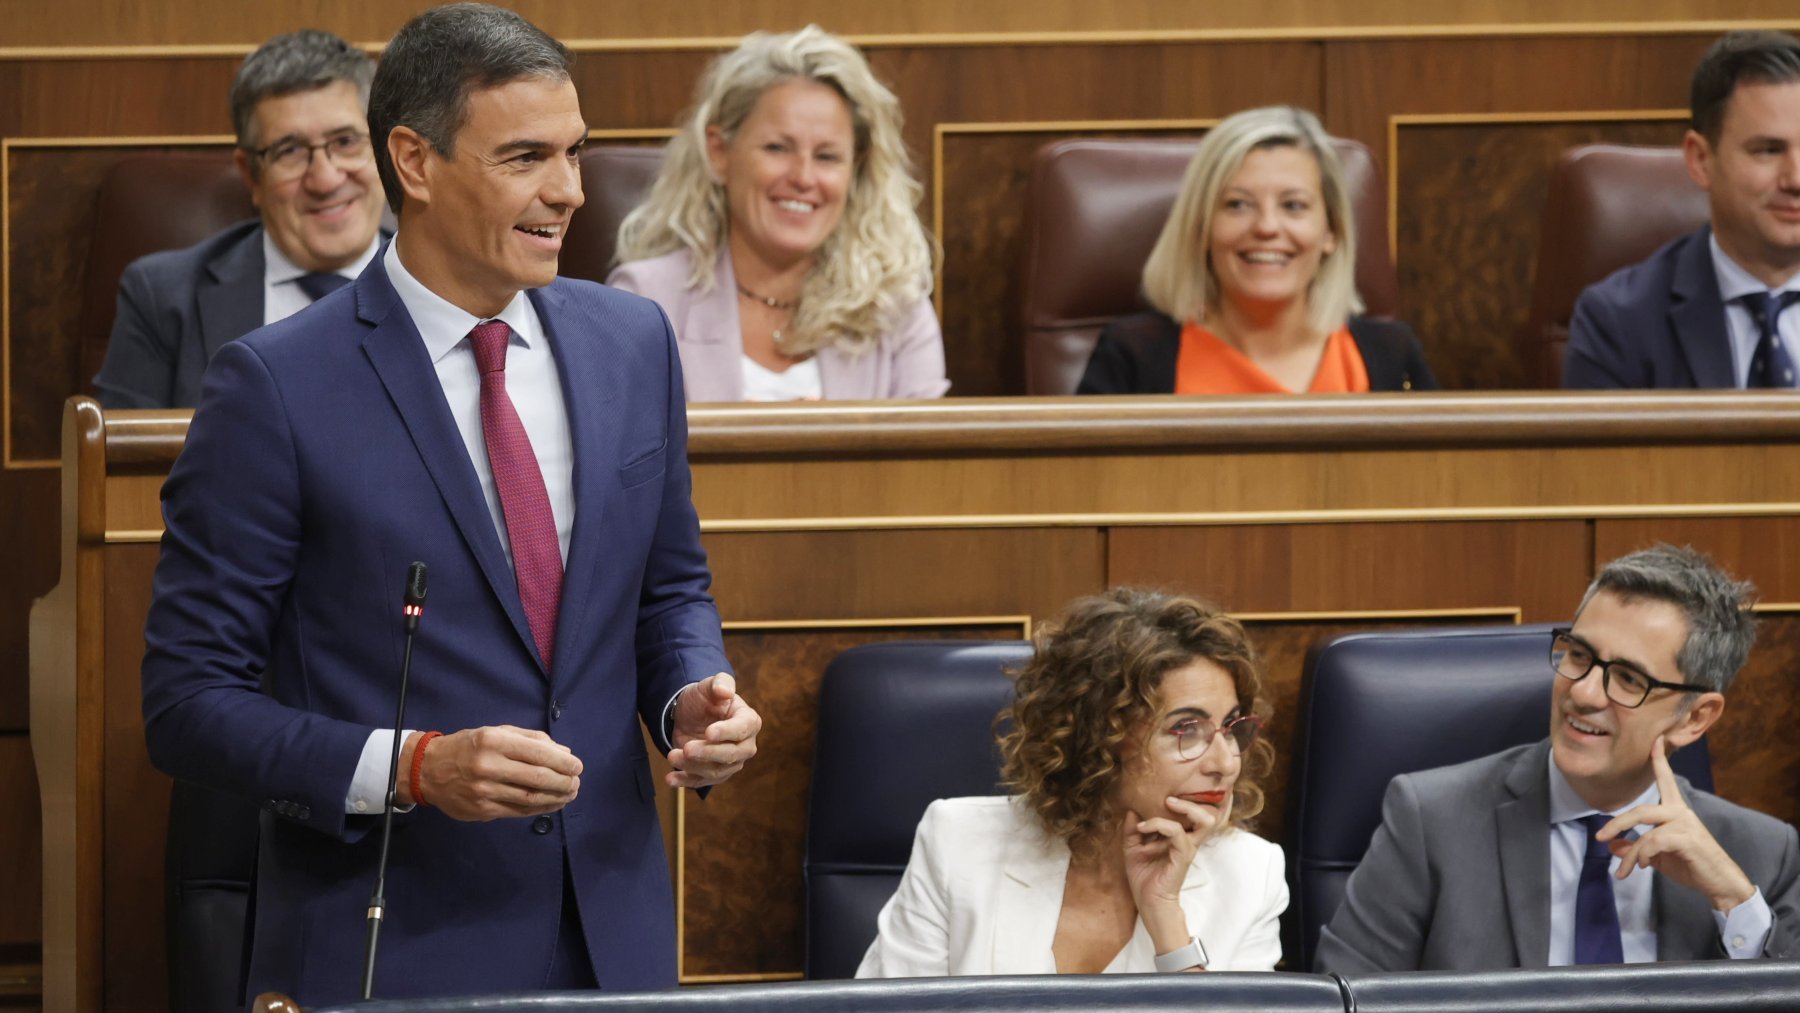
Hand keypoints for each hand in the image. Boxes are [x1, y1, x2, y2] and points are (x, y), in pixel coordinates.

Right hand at [401, 725, 581, 821]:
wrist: (428, 769)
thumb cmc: (469, 746)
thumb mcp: (496, 732)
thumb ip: (531, 739)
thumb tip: (564, 752)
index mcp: (494, 741)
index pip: (538, 753)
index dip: (563, 763)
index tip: (578, 767)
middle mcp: (488, 766)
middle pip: (537, 778)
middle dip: (564, 782)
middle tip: (576, 783)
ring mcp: (484, 791)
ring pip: (530, 798)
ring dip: (556, 798)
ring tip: (569, 794)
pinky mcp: (482, 810)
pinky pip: (518, 811)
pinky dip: (539, 808)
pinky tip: (551, 804)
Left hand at [667, 673, 761, 788]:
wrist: (690, 715)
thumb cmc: (705, 699)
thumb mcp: (709, 685)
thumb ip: (720, 683)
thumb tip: (726, 692)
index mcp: (749, 721)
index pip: (742, 729)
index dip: (727, 732)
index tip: (708, 732)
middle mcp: (745, 745)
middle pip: (731, 755)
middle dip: (708, 753)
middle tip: (687, 748)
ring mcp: (731, 763)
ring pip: (716, 771)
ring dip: (693, 766)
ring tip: (672, 755)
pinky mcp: (714, 774)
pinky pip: (701, 782)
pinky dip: (685, 781)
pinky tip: (671, 778)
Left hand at [1121, 798, 1216, 955]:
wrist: (1148, 902)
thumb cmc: (1144, 878)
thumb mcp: (1132, 849)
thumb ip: (1132, 830)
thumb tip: (1131, 810)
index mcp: (1179, 838)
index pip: (1190, 814)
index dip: (1180, 802)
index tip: (1154, 798)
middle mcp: (1187, 841)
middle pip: (1208, 816)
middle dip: (1192, 802)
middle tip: (1169, 798)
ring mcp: (1187, 849)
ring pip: (1204, 821)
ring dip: (1186, 808)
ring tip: (1167, 803)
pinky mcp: (1182, 857)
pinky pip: (1177, 833)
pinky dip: (1159, 824)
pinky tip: (1142, 827)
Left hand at [1598, 734, 1755, 911]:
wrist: (1720, 884)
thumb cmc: (1691, 866)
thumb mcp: (1658, 857)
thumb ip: (1636, 849)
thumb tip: (1613, 846)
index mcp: (1676, 811)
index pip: (1666, 781)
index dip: (1659, 761)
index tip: (1656, 739)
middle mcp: (1681, 813)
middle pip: (1640, 811)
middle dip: (1617, 824)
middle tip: (1599, 837)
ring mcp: (1685, 824)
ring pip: (1645, 833)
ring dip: (1631, 854)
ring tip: (1623, 870)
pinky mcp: (1687, 839)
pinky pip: (1654, 843)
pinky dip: (1643, 856)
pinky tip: (1643, 867)